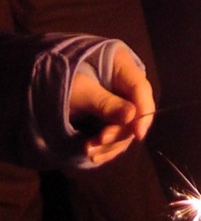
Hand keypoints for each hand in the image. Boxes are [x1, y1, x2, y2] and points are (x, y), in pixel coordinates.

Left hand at [70, 46, 155, 164]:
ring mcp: (120, 103)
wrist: (38, 87)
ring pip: (127, 128)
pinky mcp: (111, 118)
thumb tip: (131, 116)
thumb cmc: (59, 80)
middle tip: (100, 141)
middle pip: (136, 113)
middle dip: (119, 132)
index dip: (143, 112)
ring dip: (110, 144)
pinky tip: (93, 154)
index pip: (141, 90)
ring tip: (89, 151)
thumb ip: (106, 103)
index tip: (138, 134)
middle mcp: (126, 85)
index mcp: (123, 66)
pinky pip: (116, 135)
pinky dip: (105, 147)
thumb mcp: (80, 91)